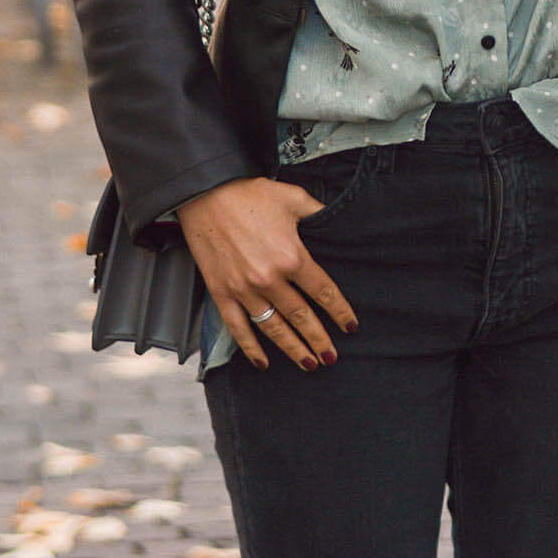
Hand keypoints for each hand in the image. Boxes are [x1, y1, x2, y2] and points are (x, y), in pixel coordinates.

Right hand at [174, 176, 357, 370]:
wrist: (207, 192)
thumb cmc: (251, 194)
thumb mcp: (294, 198)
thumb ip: (318, 213)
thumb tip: (338, 220)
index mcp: (292, 257)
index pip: (324, 292)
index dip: (340, 312)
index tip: (351, 327)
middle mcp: (270, 279)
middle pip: (302, 317)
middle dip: (320, 340)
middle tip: (332, 358)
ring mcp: (244, 290)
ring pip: (274, 329)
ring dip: (293, 349)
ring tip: (308, 365)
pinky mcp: (222, 293)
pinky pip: (238, 329)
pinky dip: (250, 349)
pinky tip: (263, 363)